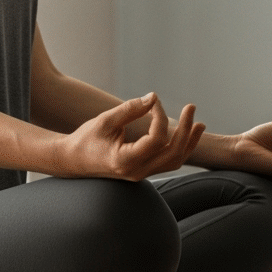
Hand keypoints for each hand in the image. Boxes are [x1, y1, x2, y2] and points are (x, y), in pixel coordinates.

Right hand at [56, 93, 205, 180]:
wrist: (72, 160)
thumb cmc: (86, 138)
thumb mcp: (105, 120)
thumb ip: (130, 109)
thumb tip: (153, 97)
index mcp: (125, 160)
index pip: (156, 140)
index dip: (160, 117)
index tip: (154, 101)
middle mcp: (136, 171)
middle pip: (172, 154)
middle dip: (185, 130)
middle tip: (191, 107)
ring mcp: (141, 174)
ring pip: (174, 162)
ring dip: (188, 142)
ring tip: (199, 124)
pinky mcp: (142, 171)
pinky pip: (167, 162)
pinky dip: (180, 148)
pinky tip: (186, 134)